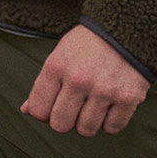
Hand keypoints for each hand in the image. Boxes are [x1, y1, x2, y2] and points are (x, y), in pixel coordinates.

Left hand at [20, 25, 150, 136]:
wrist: (129, 27)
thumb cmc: (88, 45)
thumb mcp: (60, 55)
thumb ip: (43, 84)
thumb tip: (27, 111)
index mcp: (56, 66)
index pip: (38, 111)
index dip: (44, 113)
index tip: (54, 105)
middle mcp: (78, 79)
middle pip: (60, 125)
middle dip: (66, 120)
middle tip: (75, 107)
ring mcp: (104, 90)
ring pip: (86, 130)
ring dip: (89, 122)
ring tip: (94, 105)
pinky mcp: (128, 97)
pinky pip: (112, 128)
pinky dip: (110, 122)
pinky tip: (111, 106)